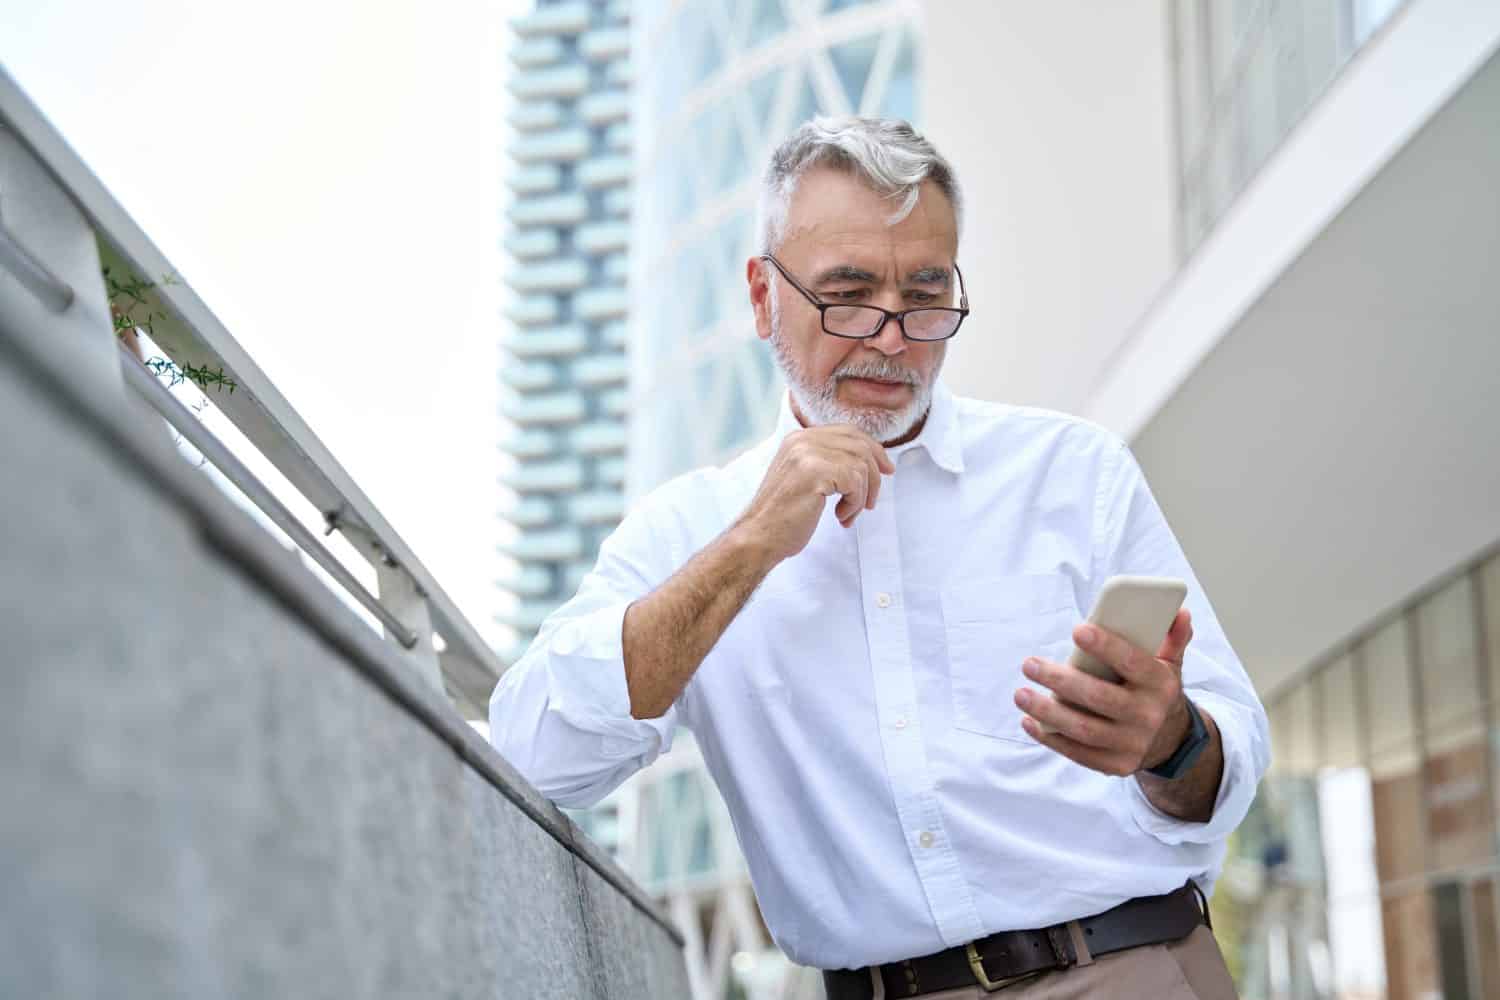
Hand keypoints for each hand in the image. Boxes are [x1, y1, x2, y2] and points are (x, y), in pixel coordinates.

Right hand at [732, 425, 894, 563]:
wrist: (758, 538)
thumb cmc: (783, 517)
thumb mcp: (805, 480)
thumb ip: (828, 464)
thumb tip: (870, 462)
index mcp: (799, 439)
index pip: (848, 432)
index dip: (873, 449)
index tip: (886, 470)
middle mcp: (802, 440)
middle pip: (860, 445)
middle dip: (874, 475)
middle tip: (871, 502)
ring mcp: (807, 453)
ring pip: (861, 465)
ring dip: (862, 495)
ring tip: (847, 514)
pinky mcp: (814, 471)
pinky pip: (855, 481)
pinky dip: (855, 503)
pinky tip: (840, 516)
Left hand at [1014, 609, 1194, 776]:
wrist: (1169, 740)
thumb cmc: (1154, 690)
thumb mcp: (1169, 664)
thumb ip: (1172, 637)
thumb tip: (1179, 612)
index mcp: (1161, 685)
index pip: (1133, 663)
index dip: (1106, 646)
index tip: (1077, 630)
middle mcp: (1148, 716)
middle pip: (1099, 697)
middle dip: (1061, 680)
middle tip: (1029, 664)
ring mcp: (1132, 744)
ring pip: (1084, 729)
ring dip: (1047, 711)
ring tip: (1021, 694)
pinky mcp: (1115, 765)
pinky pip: (1077, 752)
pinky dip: (1050, 737)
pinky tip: (1029, 721)